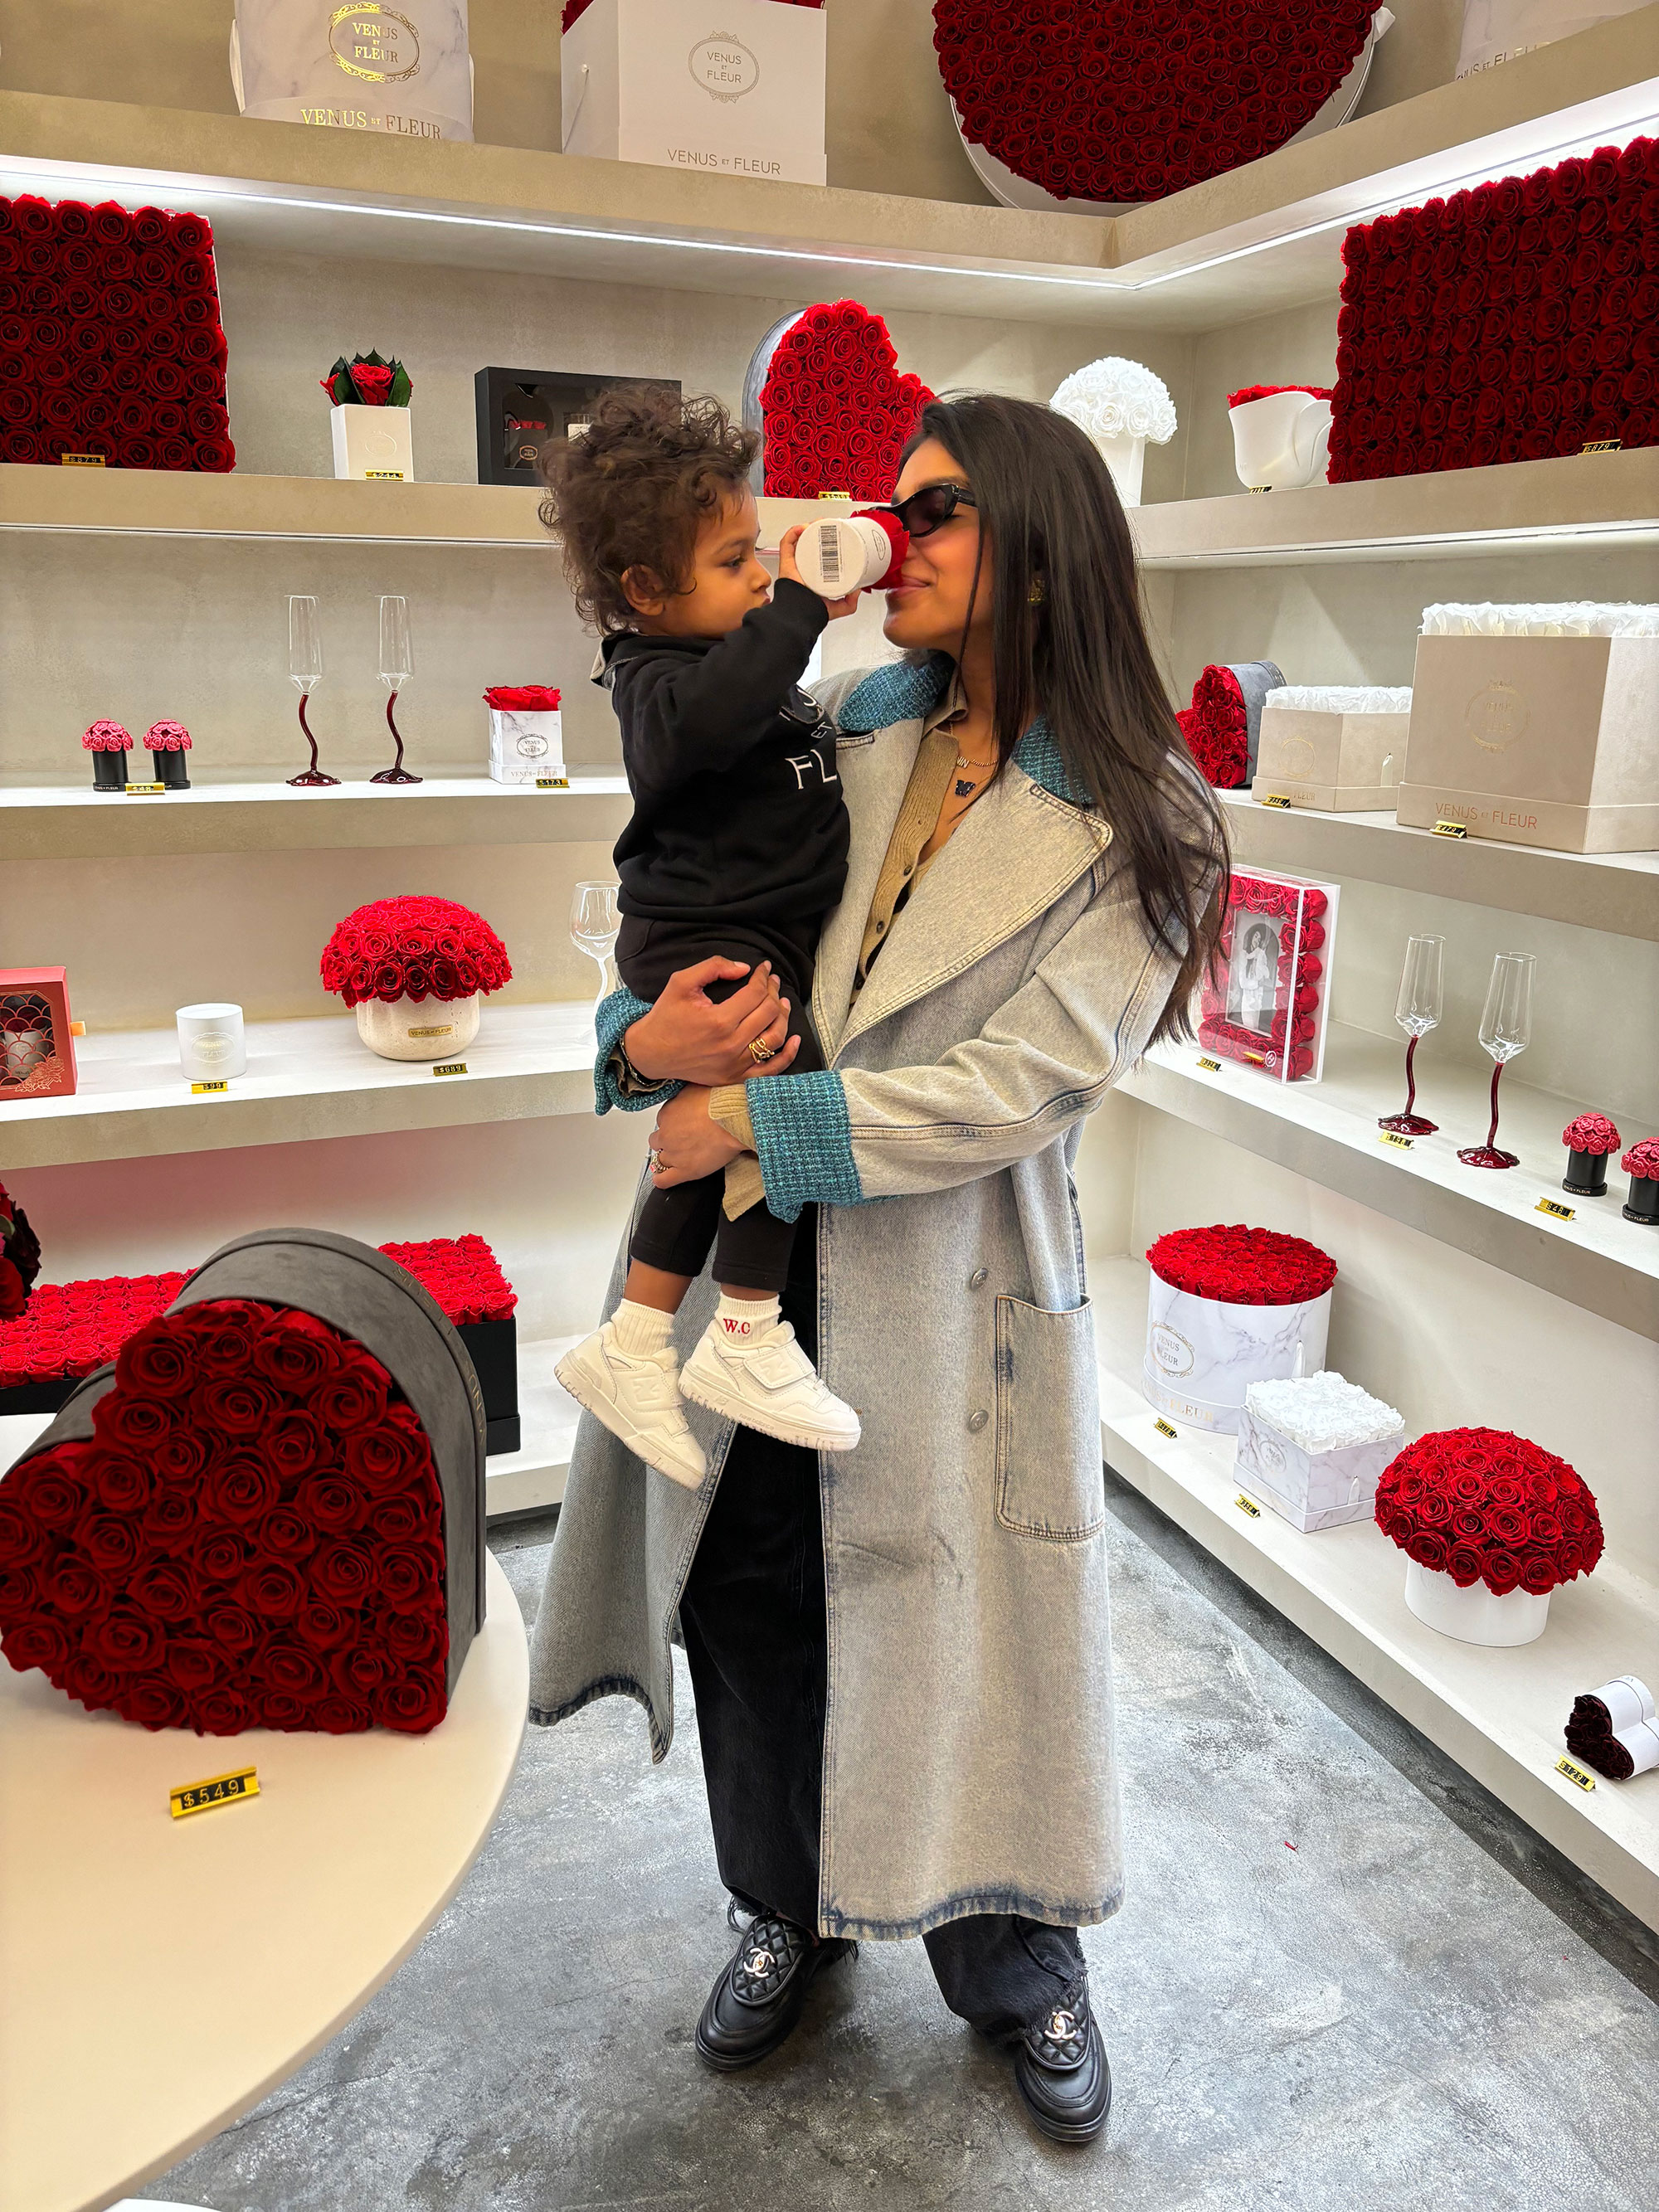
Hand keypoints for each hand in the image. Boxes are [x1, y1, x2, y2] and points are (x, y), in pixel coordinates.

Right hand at [624, 957, 800, 1086]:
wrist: (650, 1052)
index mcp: (719, 1020)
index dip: (763, 977)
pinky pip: (770, 1070)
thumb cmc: (665, 1016)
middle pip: (769, 1013)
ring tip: (781, 1002)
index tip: (764, 968)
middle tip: (772, 981)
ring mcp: (735, 1064)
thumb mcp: (681, 982)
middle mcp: (731, 1045)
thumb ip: (714, 967)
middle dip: (774, 991)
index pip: (755, 993)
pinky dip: (787, 1055)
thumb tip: (744, 968)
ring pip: (775, 1038)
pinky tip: (795, 1040)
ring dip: (783, 1017)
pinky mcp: (734, 1077)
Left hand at [648, 1086, 742, 1187]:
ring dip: (669, 1158)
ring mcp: (674, 1154)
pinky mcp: (685, 1170)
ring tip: (683, 1156)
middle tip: (685, 1139)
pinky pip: (664, 1180)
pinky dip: (662, 1179)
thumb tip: (685, 1095)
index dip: (674, 1123)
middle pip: (658, 1141)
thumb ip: (685, 1094)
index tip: (683, 1124)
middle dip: (669, 1140)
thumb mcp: (697, 1086)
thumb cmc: (722, 1102)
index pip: (663, 1121)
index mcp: (667, 1113)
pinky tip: (663, 1177)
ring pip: (661, 1159)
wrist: (735, 1119)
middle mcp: (666, 1134)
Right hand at [778, 525, 859, 620]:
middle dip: (819, 531)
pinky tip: (804, 528)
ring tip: (819, 523)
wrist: (801, 616)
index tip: (837, 535)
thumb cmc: (814, 613)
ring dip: (808, 527)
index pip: (820, 555)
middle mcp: (804, 568)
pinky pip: (786, 543)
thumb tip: (858, 589)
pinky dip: (794, 532)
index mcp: (814, 575)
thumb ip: (851, 601)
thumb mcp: (840, 607)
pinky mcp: (785, 562)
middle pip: (810, 543)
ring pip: (799, 540)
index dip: (828, 543)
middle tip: (830, 526)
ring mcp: (794, 563)